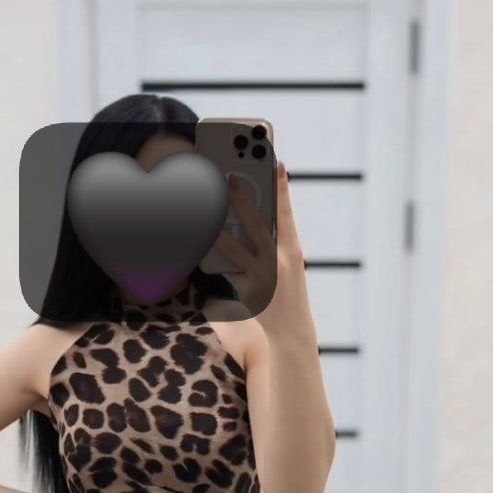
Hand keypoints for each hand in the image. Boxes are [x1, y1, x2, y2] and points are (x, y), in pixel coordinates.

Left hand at [214, 161, 312, 332]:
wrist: (291, 328)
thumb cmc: (287, 289)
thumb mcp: (289, 262)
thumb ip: (276, 239)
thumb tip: (258, 212)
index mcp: (293, 251)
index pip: (287, 214)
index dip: (283, 189)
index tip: (277, 164)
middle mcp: (280, 262)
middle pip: (259, 226)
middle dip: (243, 201)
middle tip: (229, 180)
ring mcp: (264, 278)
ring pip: (237, 249)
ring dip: (219, 230)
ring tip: (205, 212)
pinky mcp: (249, 292)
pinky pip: (226, 270)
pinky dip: (213, 257)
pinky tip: (200, 245)